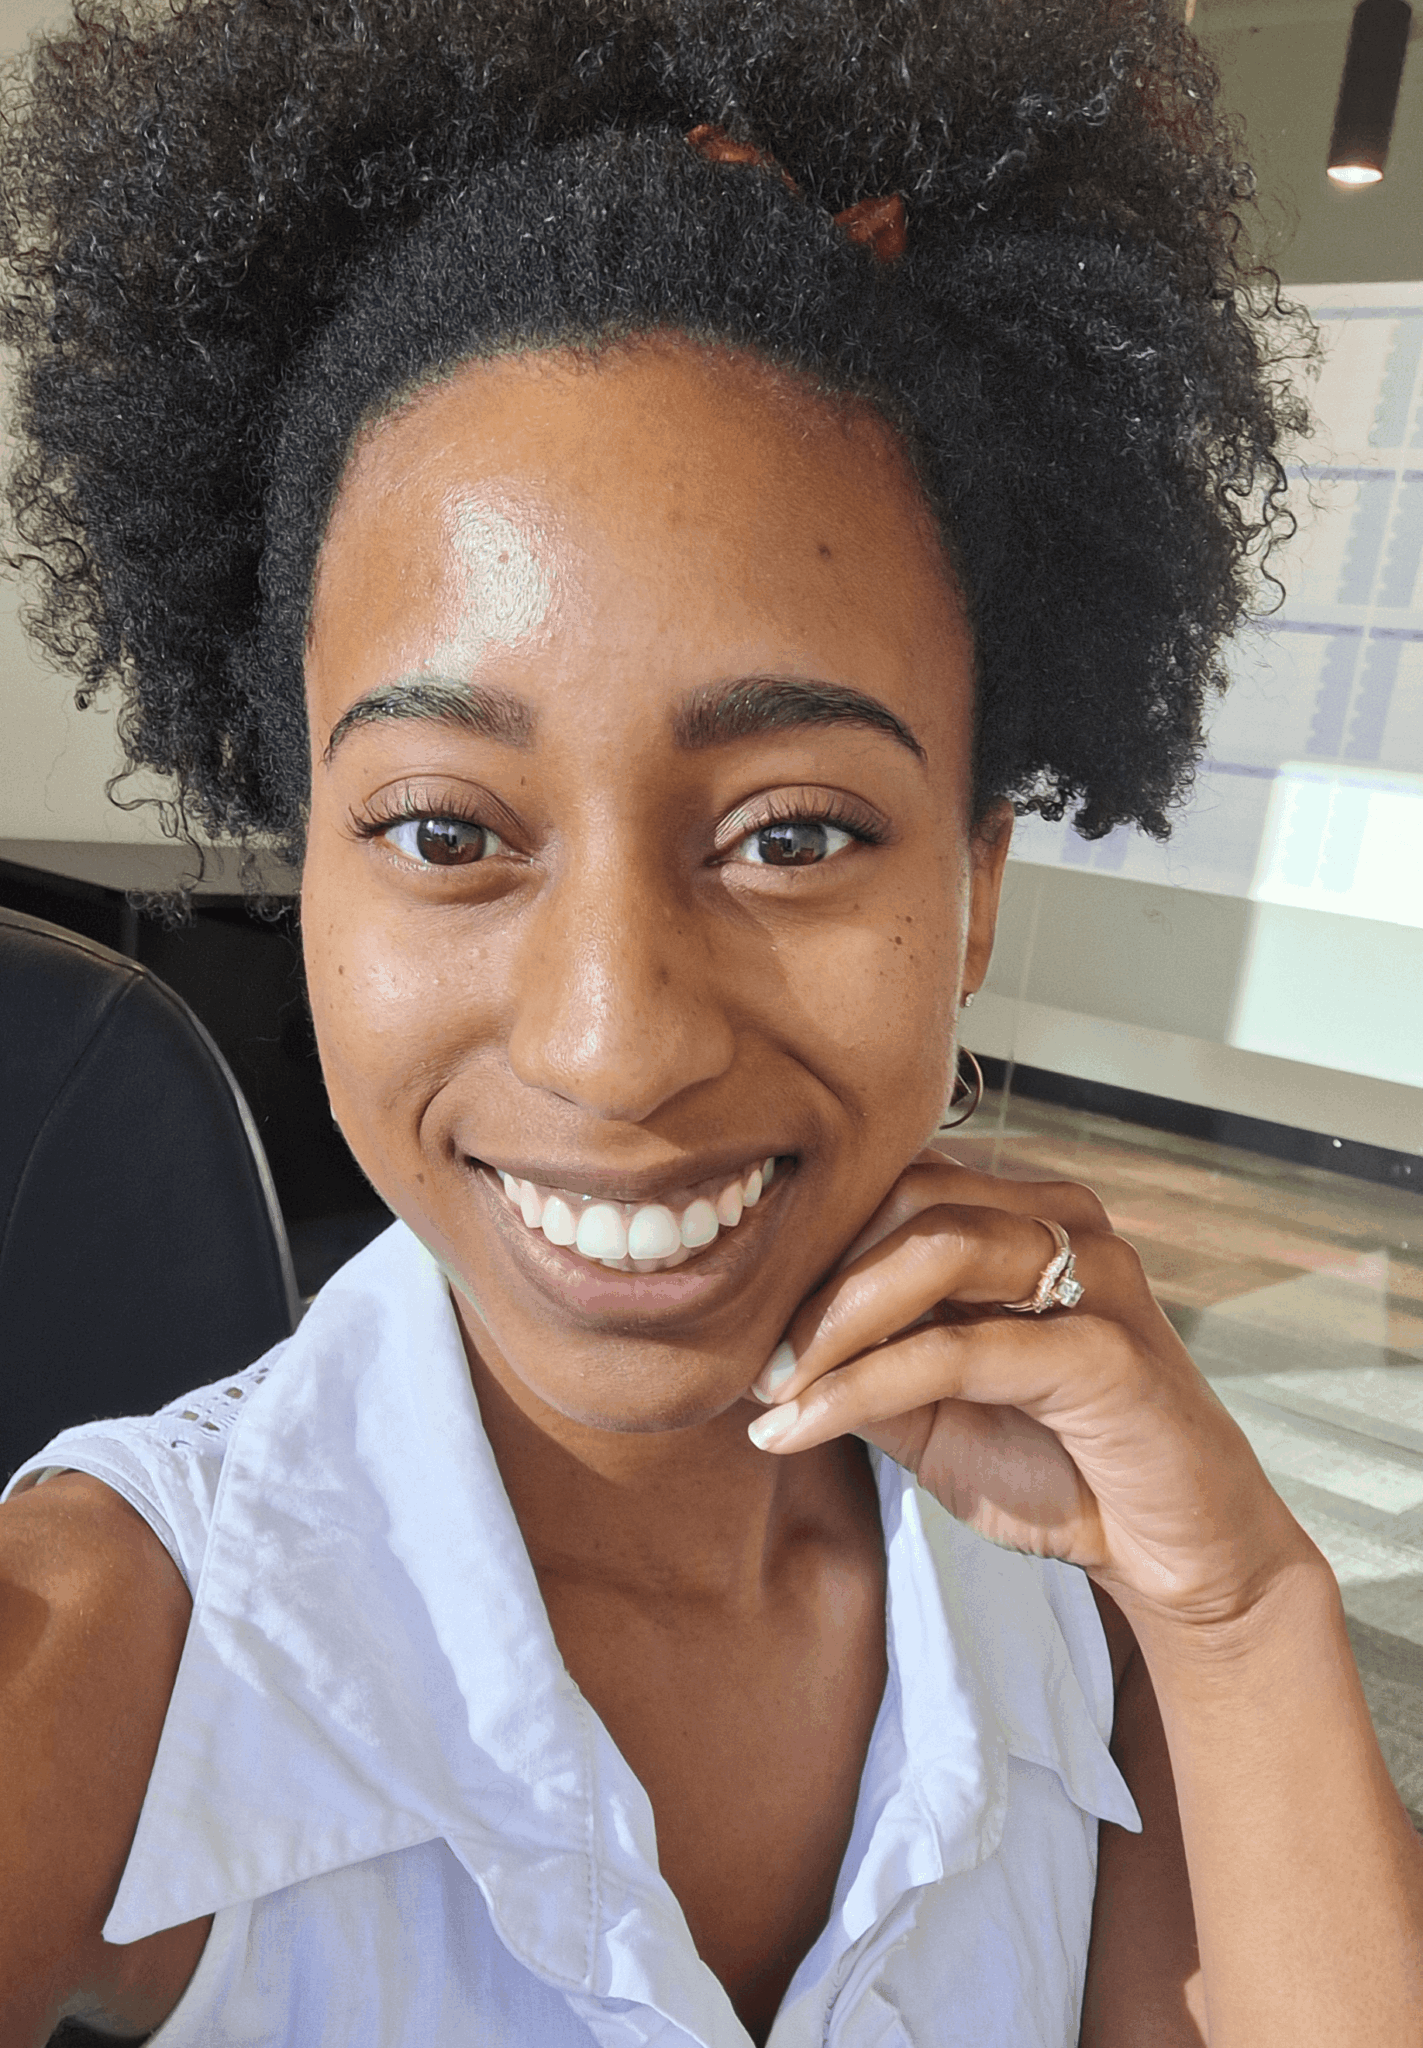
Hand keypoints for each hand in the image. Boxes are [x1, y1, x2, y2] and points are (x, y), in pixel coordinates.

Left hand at [747, 1146, 1312, 1633]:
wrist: (1178, 1553)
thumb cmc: (1060, 1469)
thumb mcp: (934, 1409)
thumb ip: (863, 1359)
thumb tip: (752, 1342)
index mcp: (1026, 1213)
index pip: (895, 1180)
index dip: (810, 1238)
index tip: (740, 1312)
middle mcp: (1067, 1219)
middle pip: (907, 1196)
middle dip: (812, 1273)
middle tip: (751, 1357)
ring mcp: (1098, 1275)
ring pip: (934, 1249)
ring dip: (832, 1320)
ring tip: (772, 1388)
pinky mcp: (1109, 1351)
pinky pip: (961, 1349)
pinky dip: (865, 1384)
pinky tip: (805, 1426)